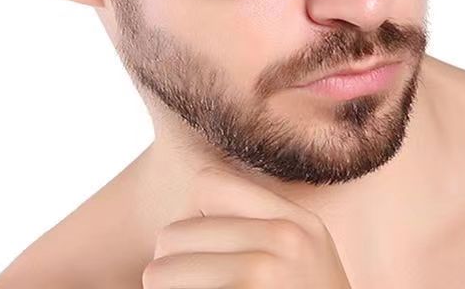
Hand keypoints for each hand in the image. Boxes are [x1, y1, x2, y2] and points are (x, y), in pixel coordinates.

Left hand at [142, 165, 353, 287]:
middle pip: (175, 232)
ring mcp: (267, 275)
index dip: (195, 219)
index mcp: (295, 222)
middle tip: (182, 286)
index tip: (207, 252)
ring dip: (162, 288)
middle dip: (170, 264)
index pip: (206, 184)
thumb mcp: (303, 261)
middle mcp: (284, 240)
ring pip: (161, 272)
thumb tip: (174, 230)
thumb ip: (259, 231)